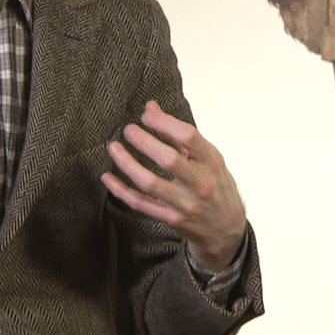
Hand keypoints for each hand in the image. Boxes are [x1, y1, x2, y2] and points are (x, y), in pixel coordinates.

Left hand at [102, 101, 245, 272]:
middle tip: (129, 130)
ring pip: (149, 184)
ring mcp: (185, 204)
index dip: (164, 122)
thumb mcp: (208, 158)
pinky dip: (120, 189)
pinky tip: (108, 177)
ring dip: (127, 164)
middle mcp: (201, 184)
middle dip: (144, 141)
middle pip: (168, 160)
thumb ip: (180, 134)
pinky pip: (140, 203)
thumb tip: (151, 108)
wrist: (226, 227)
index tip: (146, 115)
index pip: (188, 136)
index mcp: (212, 162)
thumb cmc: (216, 185)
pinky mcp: (171, 219)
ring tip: (114, 147)